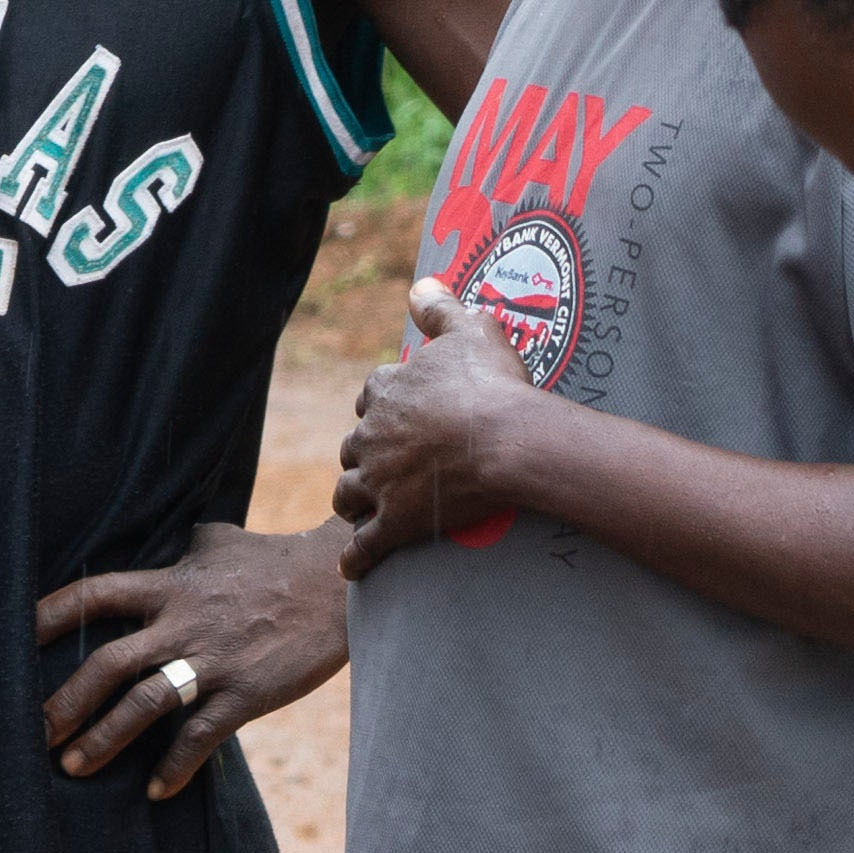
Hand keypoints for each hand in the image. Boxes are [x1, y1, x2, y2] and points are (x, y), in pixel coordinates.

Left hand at [36, 518, 337, 795]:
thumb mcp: (220, 542)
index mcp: (169, 585)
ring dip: (105, 740)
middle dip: (65, 701)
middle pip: (107, 662)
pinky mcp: (246, 693)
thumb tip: (175, 538)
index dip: (49, 616)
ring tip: (73, 768)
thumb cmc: (276, 562)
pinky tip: (155, 791)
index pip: (94, 595)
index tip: (11, 637)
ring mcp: (213, 660)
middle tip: (32, 732)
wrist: (338, 585)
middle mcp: (182, 623)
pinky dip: (175, 767)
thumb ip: (186, 548)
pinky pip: (201, 736)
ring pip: (144, 704)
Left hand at [334, 275, 560, 580]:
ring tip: (358, 509)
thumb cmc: (492, 384)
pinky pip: (364, 546)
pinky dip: (355, 558)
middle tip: (379, 463)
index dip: (381, 404)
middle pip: (354, 446)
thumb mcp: (471, 330)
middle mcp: (372, 436)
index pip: (371, 395)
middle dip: (364, 454)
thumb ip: (440, 308)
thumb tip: (419, 284)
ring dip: (352, 500)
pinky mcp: (392, 521)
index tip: (392, 412)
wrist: (505, 441)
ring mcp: (379, 481)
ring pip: (348, 493)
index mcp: (387, 391)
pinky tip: (350, 568)